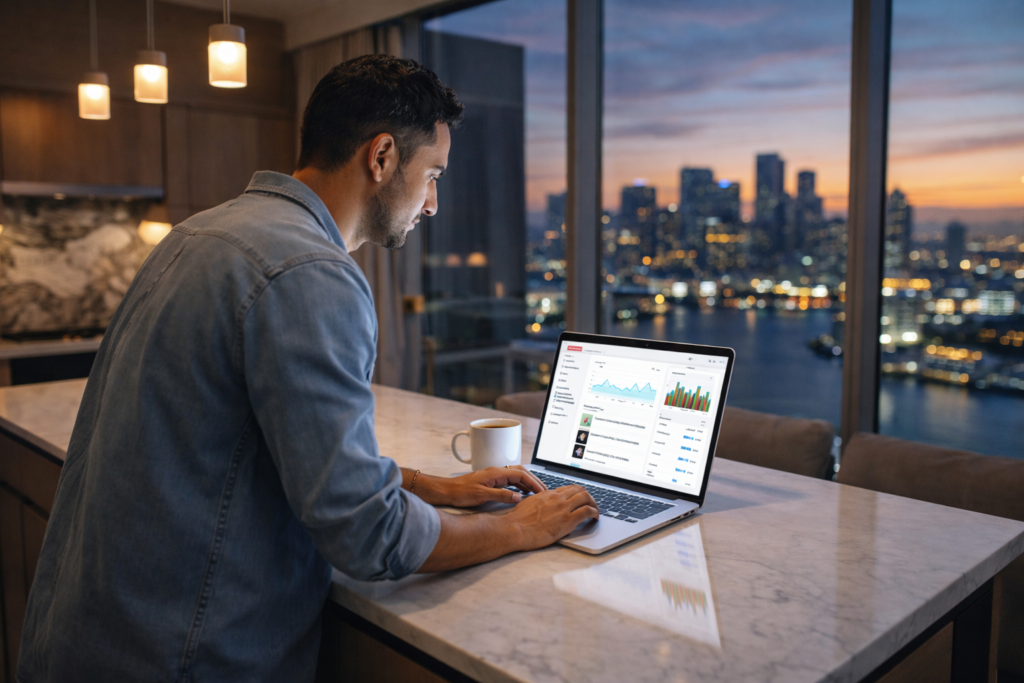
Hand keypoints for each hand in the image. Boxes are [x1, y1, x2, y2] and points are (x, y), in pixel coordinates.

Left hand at [425, 466, 546, 507]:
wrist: (447, 491)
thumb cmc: (461, 492)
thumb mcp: (482, 495)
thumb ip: (501, 495)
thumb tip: (519, 497)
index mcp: (496, 472)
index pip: (520, 475)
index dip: (533, 482)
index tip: (542, 491)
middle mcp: (496, 471)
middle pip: (520, 472)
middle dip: (534, 480)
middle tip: (544, 491)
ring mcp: (493, 475)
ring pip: (515, 476)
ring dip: (527, 483)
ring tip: (537, 492)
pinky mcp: (490, 481)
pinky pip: (509, 480)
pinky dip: (519, 485)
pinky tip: (522, 493)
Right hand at [503, 485, 598, 550]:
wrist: (515, 529)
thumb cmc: (518, 521)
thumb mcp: (528, 504)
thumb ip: (539, 502)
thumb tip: (542, 505)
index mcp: (547, 494)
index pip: (568, 488)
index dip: (576, 493)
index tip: (579, 498)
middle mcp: (557, 498)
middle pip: (579, 490)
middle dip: (587, 496)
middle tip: (590, 504)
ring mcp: (563, 508)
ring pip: (586, 498)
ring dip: (594, 503)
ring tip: (595, 511)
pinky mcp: (567, 520)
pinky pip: (587, 511)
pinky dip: (594, 513)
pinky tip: (595, 517)